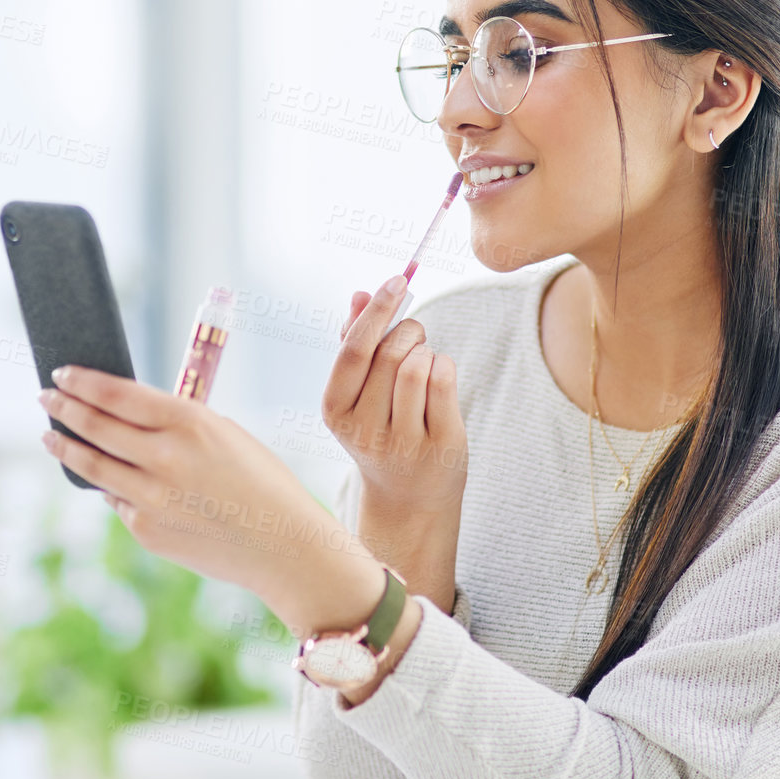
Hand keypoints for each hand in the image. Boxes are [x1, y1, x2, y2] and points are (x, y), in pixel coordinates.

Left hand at [38, 366, 385, 638]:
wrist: (282, 544)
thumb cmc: (260, 481)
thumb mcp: (224, 433)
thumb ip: (175, 423)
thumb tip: (124, 416)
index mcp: (188, 422)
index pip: (115, 394)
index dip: (81, 382)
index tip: (62, 374)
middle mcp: (163, 458)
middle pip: (95, 426)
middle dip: (63, 408)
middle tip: (45, 397)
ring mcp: (151, 498)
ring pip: (91, 466)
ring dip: (65, 446)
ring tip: (50, 436)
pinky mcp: (146, 530)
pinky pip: (117, 500)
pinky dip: (108, 487)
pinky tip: (103, 479)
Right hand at [323, 275, 466, 610]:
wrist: (407, 497)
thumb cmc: (381, 428)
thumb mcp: (358, 392)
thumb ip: (355, 341)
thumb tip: (359, 293)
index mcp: (334, 410)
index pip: (354, 351)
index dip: (377, 311)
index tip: (397, 280)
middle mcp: (363, 430)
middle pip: (390, 354)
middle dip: (408, 329)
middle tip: (414, 331)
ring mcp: (402, 441)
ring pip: (419, 365)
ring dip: (426, 349)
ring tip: (423, 360)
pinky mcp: (439, 445)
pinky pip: (445, 381)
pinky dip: (445, 364)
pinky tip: (439, 376)